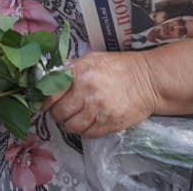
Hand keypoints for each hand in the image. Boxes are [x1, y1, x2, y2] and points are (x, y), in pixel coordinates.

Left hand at [41, 51, 160, 137]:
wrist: (147, 79)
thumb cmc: (117, 67)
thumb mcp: (90, 59)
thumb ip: (70, 69)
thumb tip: (49, 79)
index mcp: (78, 73)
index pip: (50, 93)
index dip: (45, 102)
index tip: (45, 105)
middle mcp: (85, 91)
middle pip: (59, 113)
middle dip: (58, 114)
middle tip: (63, 112)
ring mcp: (98, 109)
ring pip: (71, 126)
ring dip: (71, 124)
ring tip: (76, 118)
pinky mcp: (109, 123)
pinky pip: (88, 134)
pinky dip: (85, 131)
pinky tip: (89, 122)